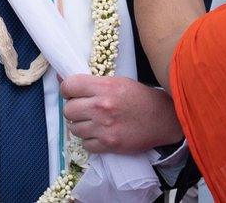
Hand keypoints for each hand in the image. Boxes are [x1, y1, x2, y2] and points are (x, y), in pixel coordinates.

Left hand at [61, 75, 181, 153]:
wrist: (163, 118)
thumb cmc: (139, 97)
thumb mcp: (117, 81)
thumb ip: (91, 83)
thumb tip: (62, 80)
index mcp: (104, 87)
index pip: (69, 86)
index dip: (68, 90)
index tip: (73, 93)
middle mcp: (102, 107)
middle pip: (68, 110)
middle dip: (73, 109)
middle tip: (83, 109)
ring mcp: (105, 128)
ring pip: (74, 129)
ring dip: (81, 126)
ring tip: (93, 122)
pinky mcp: (109, 145)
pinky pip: (85, 144)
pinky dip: (90, 141)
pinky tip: (99, 134)